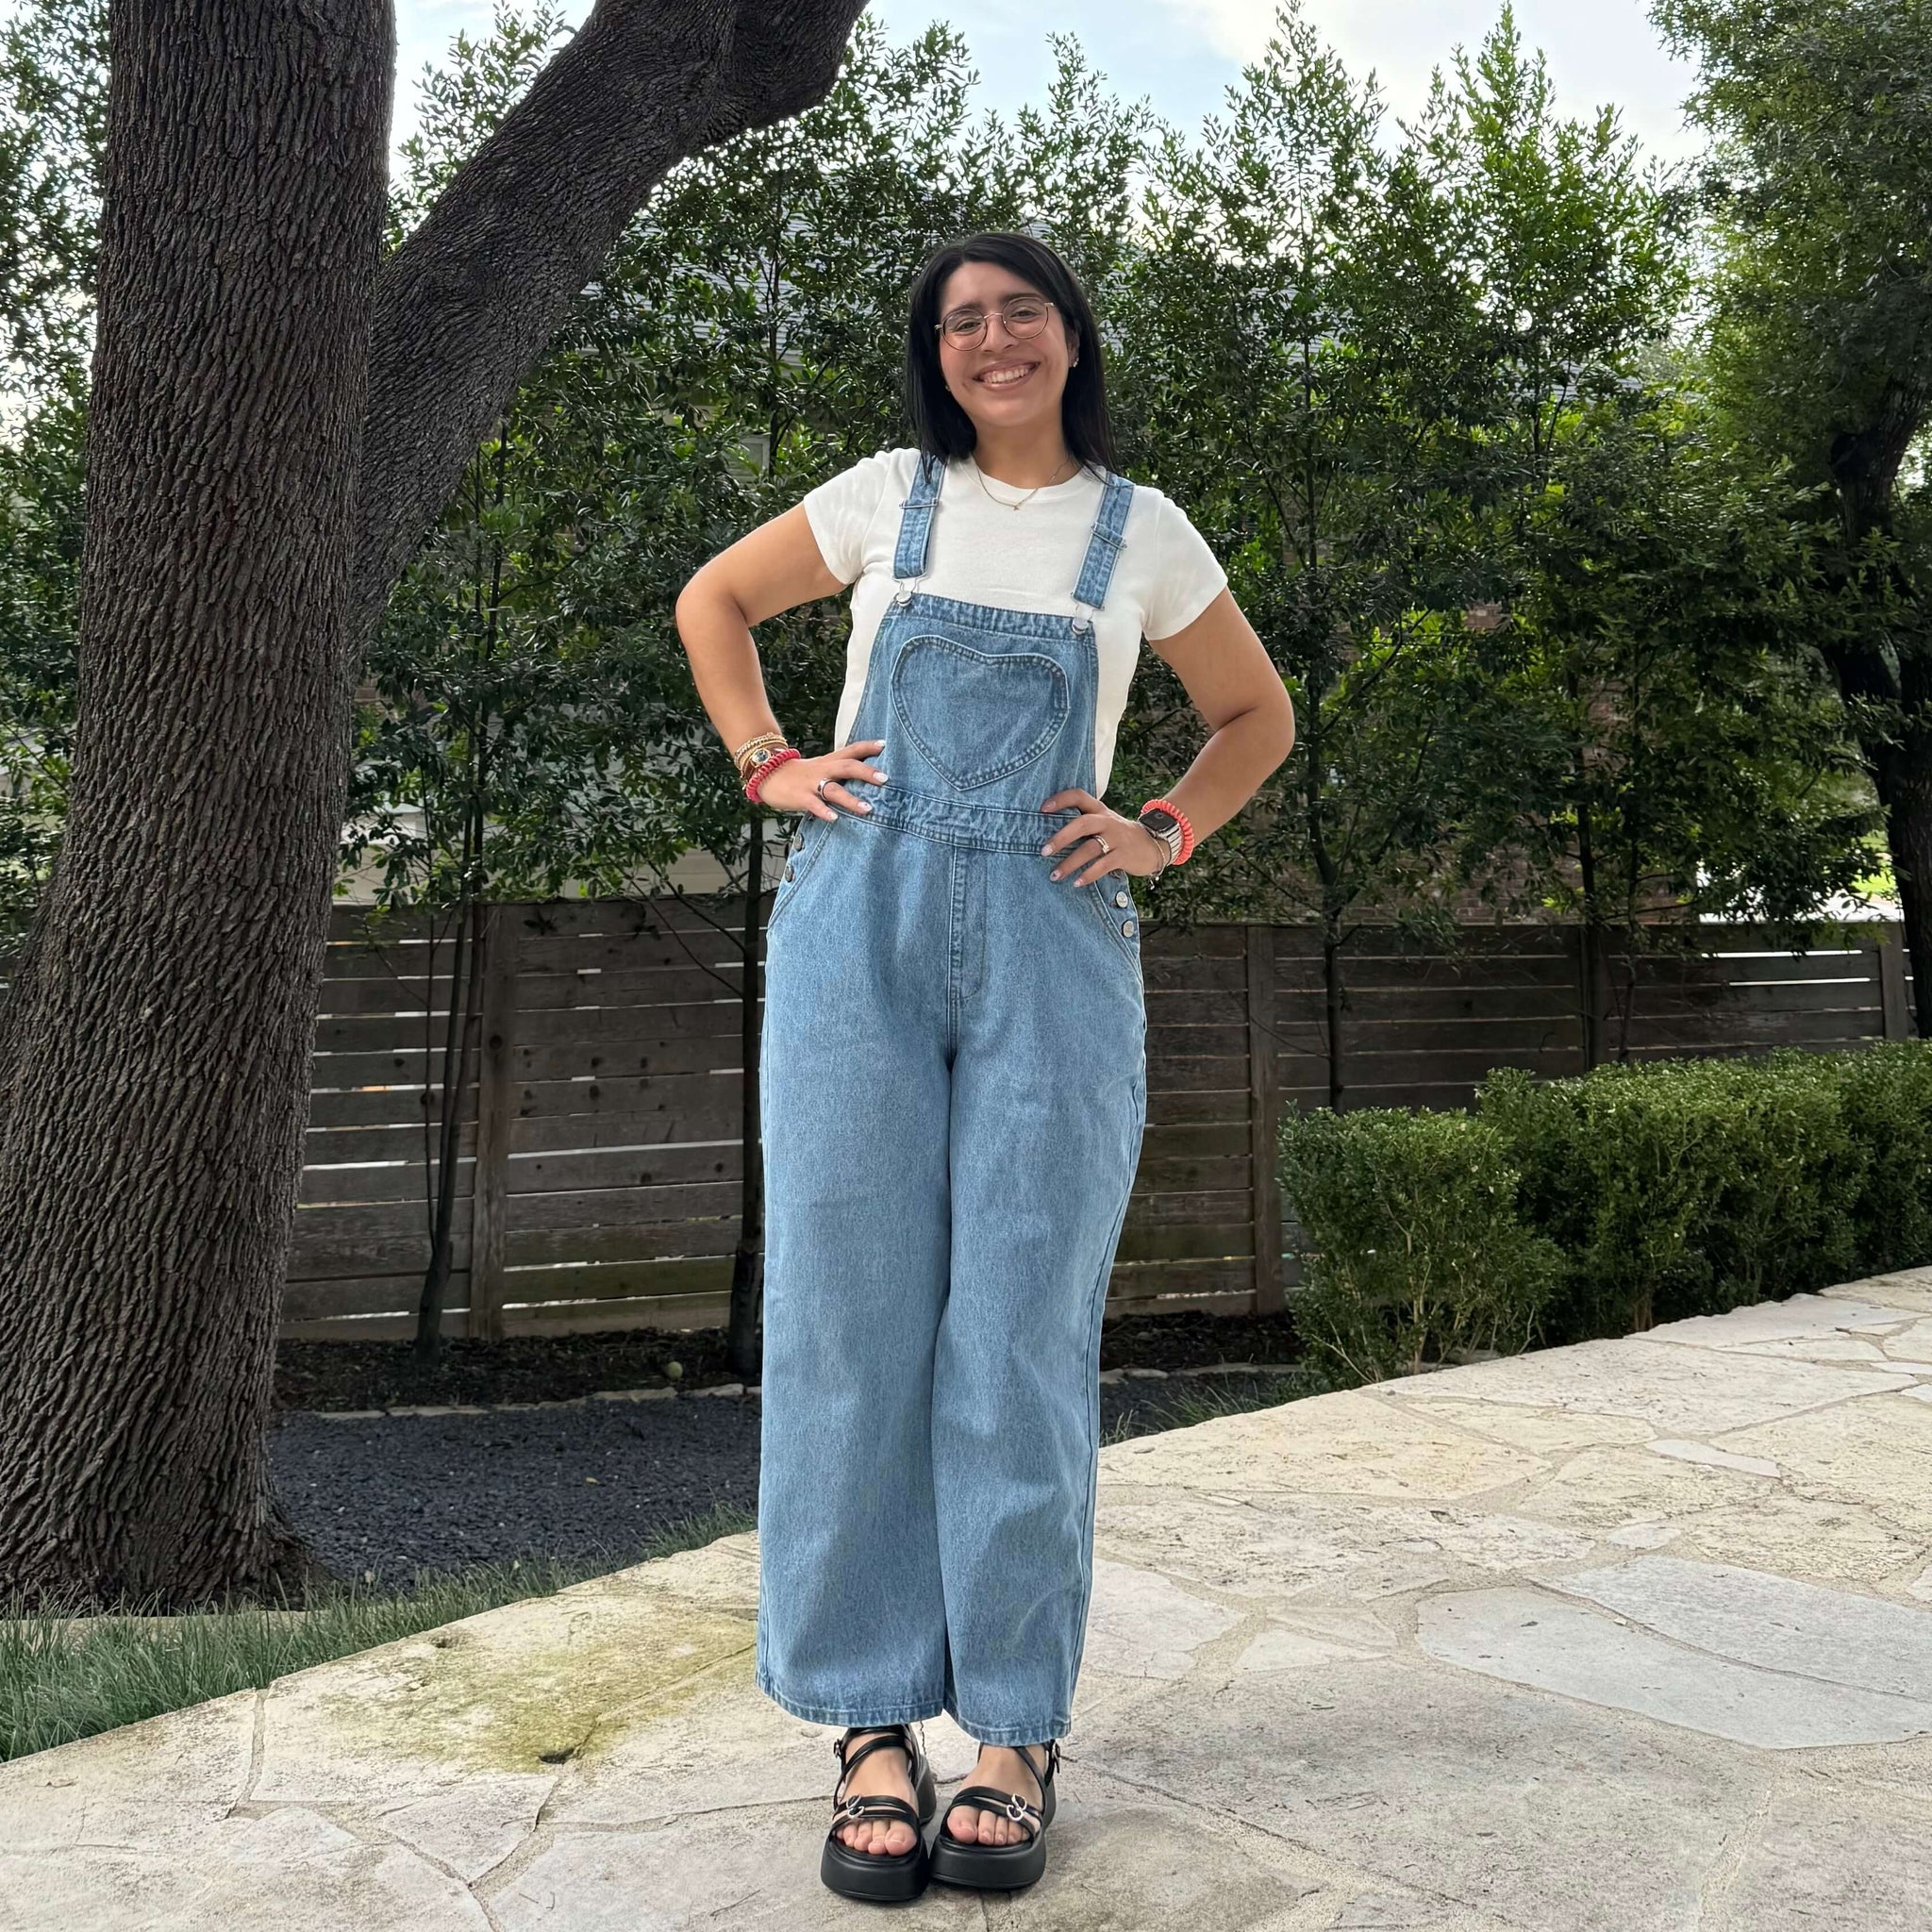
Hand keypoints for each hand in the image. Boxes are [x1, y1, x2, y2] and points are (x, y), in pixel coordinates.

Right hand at [758, 739, 887, 818]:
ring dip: (851, 799)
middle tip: (885, 779)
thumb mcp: (819, 766)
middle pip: (847, 767)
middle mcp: (822, 770)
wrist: (766, 774)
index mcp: (828, 761)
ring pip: (833, 789)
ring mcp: (811, 784)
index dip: (867, 747)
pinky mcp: (800, 797)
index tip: (884, 745)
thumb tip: (863, 774)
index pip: (850, 750)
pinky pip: (813, 804)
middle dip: (866, 772)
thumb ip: (838, 769)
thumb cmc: (797, 774)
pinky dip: (824, 811)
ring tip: (867, 809)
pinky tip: (835, 819)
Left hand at [1038, 788, 1165, 884]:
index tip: (1042, 809)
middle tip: (1044, 851)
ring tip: (1055, 875)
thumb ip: (1083, 823)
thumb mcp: (1103, 823)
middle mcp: (1107, 821)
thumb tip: (1049, 836)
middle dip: (1061, 838)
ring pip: (1090, 848)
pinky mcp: (1124, 855)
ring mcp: (1117, 838)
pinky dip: (1089, 875)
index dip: (1060, 800)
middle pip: (1082, 824)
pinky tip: (1077, 883)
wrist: (1152, 845)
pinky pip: (1103, 865)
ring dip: (1070, 863)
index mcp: (1099, 810)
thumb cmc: (1117, 835)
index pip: (1079, 796)